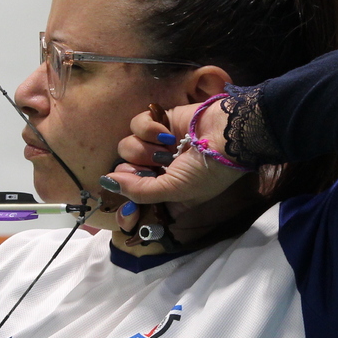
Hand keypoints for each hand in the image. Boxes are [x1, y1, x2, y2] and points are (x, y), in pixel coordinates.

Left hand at [105, 100, 244, 214]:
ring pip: (126, 148)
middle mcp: (158, 171)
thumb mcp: (175, 191)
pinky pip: (136, 124)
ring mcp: (156, 146)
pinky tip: (166, 134)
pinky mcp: (158, 122)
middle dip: (135, 173)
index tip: (125, 215)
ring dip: (145, 150)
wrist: (229, 134)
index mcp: (165, 194)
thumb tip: (107, 182)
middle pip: (123, 174)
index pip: (134, 206)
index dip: (125, 210)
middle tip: (153, 169)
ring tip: (167, 150)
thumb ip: (139, 192)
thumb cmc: (207, 171)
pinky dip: (149, 129)